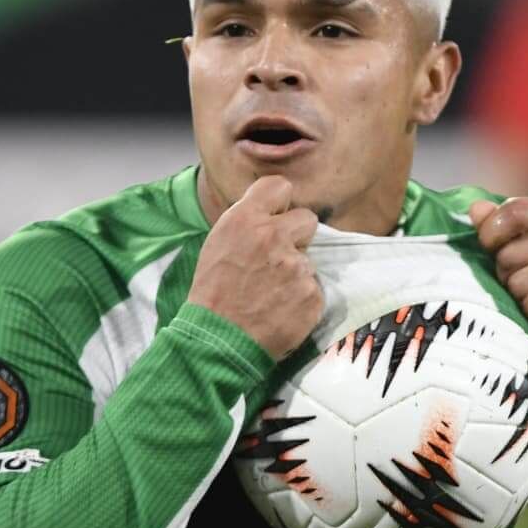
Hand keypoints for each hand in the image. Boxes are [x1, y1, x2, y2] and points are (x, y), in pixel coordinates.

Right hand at [187, 176, 321, 359]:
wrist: (217, 341)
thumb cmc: (213, 293)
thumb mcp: (218, 244)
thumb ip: (248, 223)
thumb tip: (273, 211)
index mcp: (245, 220)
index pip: (279, 186)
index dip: (280, 203)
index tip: (276, 217)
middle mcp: (273, 236)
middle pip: (307, 218)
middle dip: (297, 236)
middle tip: (277, 260)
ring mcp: (296, 266)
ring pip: (308, 258)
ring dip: (296, 273)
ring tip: (271, 293)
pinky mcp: (312, 294)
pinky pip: (314, 288)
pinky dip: (301, 299)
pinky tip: (280, 309)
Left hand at [469, 195, 527, 354]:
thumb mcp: (523, 240)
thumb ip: (497, 223)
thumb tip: (475, 210)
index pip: (510, 214)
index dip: (491, 237)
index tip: (495, 249)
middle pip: (507, 255)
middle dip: (506, 274)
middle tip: (526, 280)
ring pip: (517, 284)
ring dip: (519, 297)